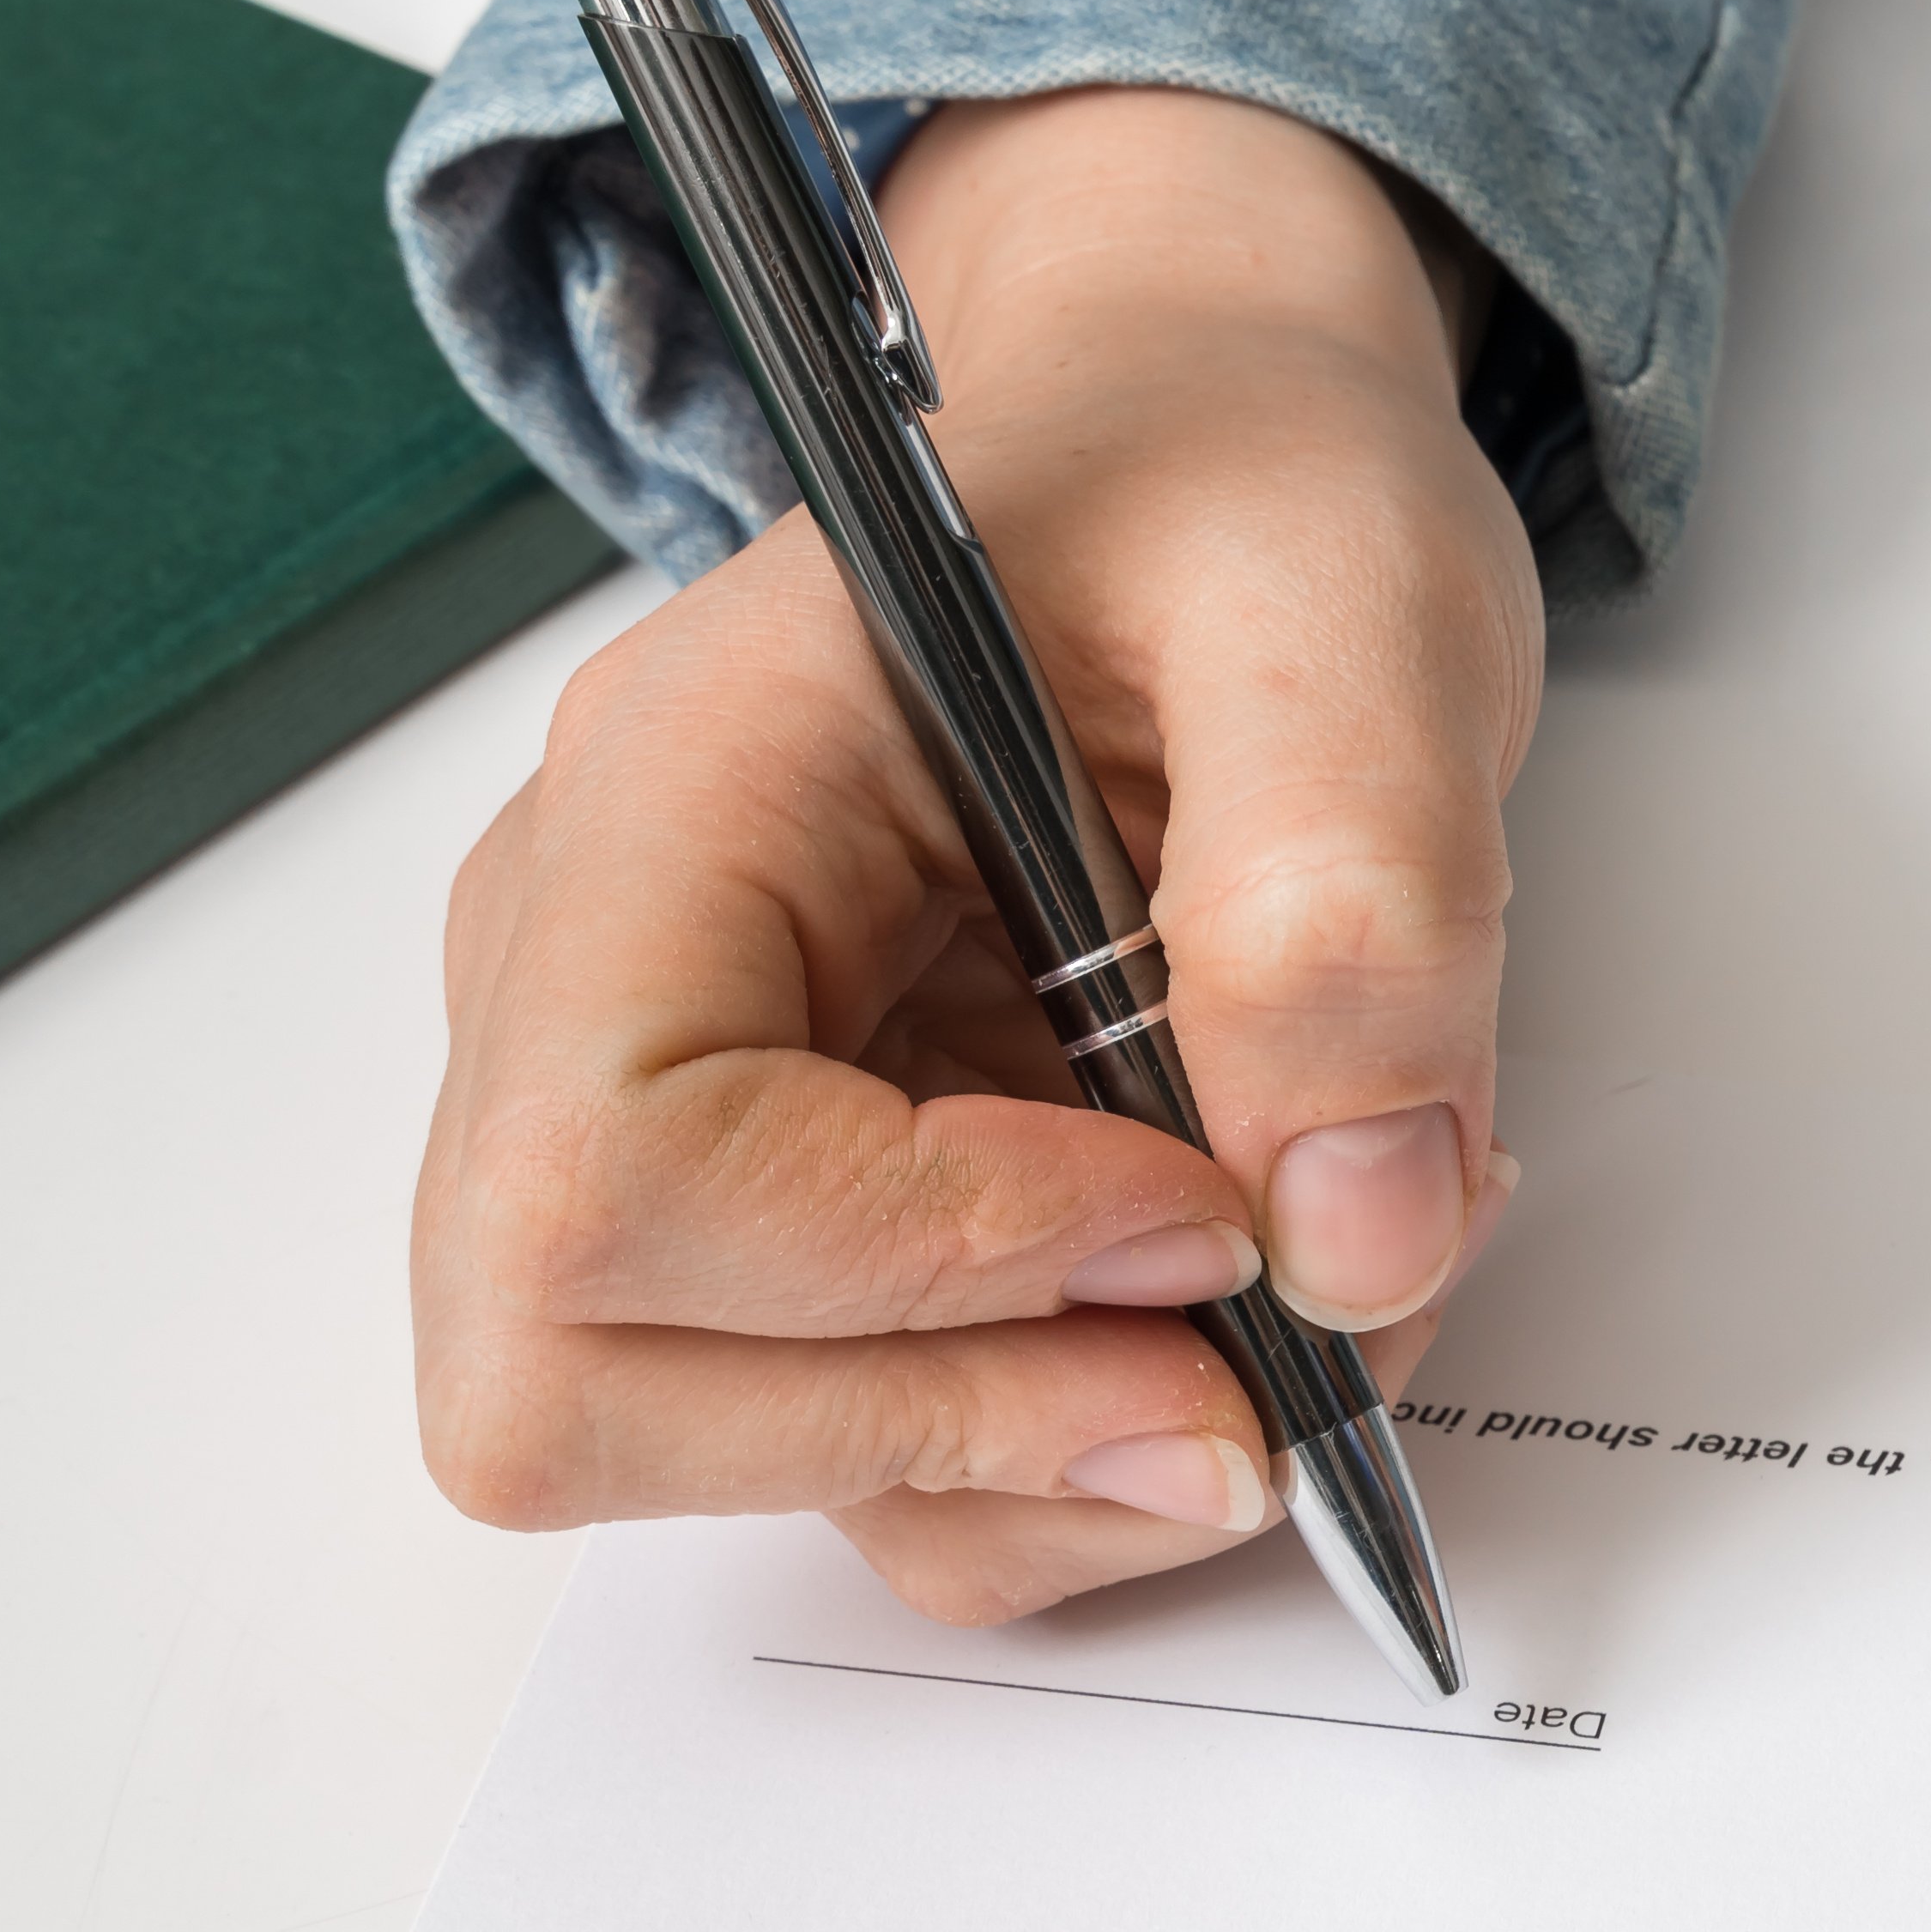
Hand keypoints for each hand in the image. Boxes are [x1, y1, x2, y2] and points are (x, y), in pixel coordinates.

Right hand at [414, 89, 1539, 1621]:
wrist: (1211, 465)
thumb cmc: (1229, 488)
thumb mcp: (1357, 609)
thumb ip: (1362, 900)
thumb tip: (1348, 1236)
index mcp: (671, 797)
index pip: (607, 1173)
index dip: (913, 1269)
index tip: (1202, 1213)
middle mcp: (595, 977)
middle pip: (568, 1388)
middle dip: (944, 1427)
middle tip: (1242, 1353)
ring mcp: (661, 1124)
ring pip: (730, 1466)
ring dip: (1046, 1460)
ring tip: (1295, 1286)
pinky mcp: (788, 1226)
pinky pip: (868, 1461)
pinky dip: (1071, 1456)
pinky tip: (1231, 1294)